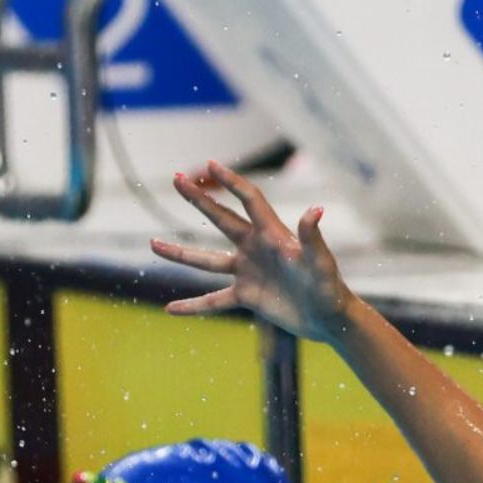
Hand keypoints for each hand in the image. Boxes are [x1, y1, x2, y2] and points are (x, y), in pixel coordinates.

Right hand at [151, 161, 354, 341]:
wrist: (330, 318)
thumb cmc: (329, 287)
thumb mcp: (320, 262)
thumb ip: (313, 238)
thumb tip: (315, 210)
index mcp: (272, 235)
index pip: (249, 200)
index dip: (231, 182)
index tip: (211, 164)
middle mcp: (255, 248)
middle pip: (221, 219)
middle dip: (198, 199)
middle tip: (176, 178)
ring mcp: (248, 272)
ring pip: (207, 260)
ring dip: (180, 253)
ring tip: (152, 244)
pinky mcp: (246, 296)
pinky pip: (213, 300)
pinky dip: (193, 305)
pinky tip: (170, 309)